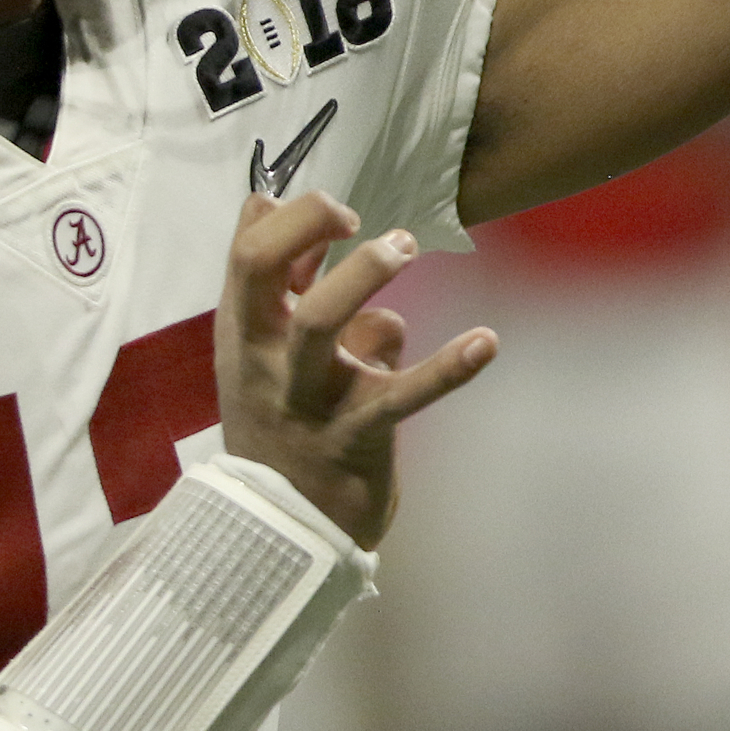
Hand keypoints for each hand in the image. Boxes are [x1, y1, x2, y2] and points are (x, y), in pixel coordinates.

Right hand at [214, 191, 496, 548]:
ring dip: (363, 275)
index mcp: (242, 332)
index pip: (246, 253)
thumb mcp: (260, 351)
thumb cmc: (279, 419)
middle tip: (362, 220)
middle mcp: (266, 358)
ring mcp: (309, 396)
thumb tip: (280, 202)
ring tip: (405, 246)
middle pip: (264, 273)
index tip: (337, 210)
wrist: (286, 527)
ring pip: (321, 324)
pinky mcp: (358, 433)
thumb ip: (278, 284)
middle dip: (310, 226)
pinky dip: (448, 366)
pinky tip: (487, 341)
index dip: (289, 217)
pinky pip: (403, 395)